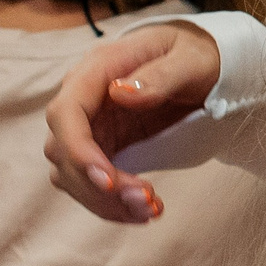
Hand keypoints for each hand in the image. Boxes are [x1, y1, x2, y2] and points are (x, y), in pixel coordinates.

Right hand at [43, 22, 222, 223]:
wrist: (201, 63)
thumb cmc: (196, 54)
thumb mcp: (191, 59)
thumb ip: (161, 74)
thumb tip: (119, 92)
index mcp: (98, 68)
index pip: (66, 113)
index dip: (79, 151)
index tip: (107, 181)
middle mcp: (84, 98)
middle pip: (64, 151)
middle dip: (98, 186)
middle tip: (146, 202)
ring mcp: (89, 124)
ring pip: (72, 174)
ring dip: (105, 201)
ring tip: (151, 211)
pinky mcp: (102, 146)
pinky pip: (91, 182)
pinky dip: (113, 203)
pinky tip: (145, 211)